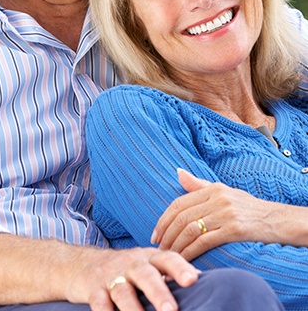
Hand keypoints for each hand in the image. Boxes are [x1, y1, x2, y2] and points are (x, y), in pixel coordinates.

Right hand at [70, 245, 199, 310]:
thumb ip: (169, 271)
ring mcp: (111, 277)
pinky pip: (100, 305)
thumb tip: (200, 280)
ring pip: (123, 293)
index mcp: (148, 258)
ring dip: (134, 310)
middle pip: (146, 276)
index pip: (167, 258)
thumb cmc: (125, 269)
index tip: (193, 280)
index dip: (180, 268)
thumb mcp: (146, 264)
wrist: (83, 264)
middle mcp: (131, 264)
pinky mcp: (94, 291)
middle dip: (159, 293)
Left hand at [151, 169, 294, 260]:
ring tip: (168, 256)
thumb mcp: (223, 190)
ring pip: (190, 229)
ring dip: (175, 245)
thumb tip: (178, 172)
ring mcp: (225, 213)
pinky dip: (190, 251)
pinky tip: (183, 259)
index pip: (179, 203)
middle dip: (166, 234)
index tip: (155, 233)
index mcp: (212, 188)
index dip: (164, 219)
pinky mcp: (234, 229)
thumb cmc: (247, 207)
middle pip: (182, 217)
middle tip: (158, 247)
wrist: (276, 219)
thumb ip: (199, 185)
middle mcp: (217, 198)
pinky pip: (204, 241)